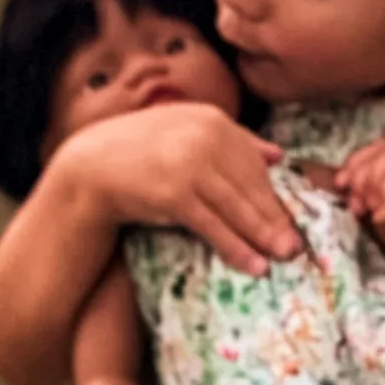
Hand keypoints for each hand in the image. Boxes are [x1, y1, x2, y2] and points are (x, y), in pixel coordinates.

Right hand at [61, 105, 295, 274]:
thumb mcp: (185, 134)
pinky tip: (254, 265)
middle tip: (296, 246)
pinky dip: (237, 248)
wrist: (88, 169)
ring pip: (238, 208)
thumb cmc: (138, 154)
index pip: (254, 163)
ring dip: (264, 237)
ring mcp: (189, 166)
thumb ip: (231, 139)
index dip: (274, 195)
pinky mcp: (174, 195)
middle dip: (276, 220)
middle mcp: (204, 138)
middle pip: (251, 187)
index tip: (289, 218)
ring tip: (283, 257)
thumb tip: (277, 155)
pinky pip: (214, 227)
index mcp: (212, 120)